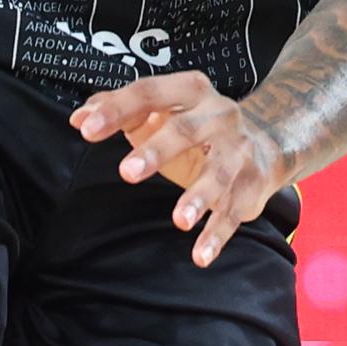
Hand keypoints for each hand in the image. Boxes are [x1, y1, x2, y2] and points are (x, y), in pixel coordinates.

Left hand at [72, 71, 290, 267]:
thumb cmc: (196, 127)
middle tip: (126, 173)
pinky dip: (218, 235)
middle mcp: (219, 115)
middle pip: (186, 130)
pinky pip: (233, 212)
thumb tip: (78, 118)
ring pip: (219, 173)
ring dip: (199, 197)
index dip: (117, 109)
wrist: (268, 142)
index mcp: (189, 90)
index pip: (149, 93)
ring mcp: (239, 151)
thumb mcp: (161, 110)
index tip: (86, 129)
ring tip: (179, 220)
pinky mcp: (250, 185)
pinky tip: (201, 256)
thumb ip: (118, 109)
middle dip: (157, 151)